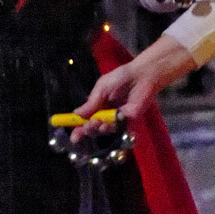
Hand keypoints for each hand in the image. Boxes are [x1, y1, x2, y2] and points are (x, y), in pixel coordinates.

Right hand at [73, 36, 196, 139]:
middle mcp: (106, 115)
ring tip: (97, 122)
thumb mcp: (101, 88)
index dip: (78, 130)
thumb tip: (76, 115)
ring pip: (104, 131)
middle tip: (87, 126)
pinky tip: (108, 123)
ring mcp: (117, 119)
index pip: (85, 120)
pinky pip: (118, 129)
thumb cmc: (121, 78)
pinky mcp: (129, 121)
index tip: (73, 137)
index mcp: (97, 106)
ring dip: (98, 129)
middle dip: (88, 129)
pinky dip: (111, 127)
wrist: (141, 76)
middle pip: (93, 129)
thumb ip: (91, 103)